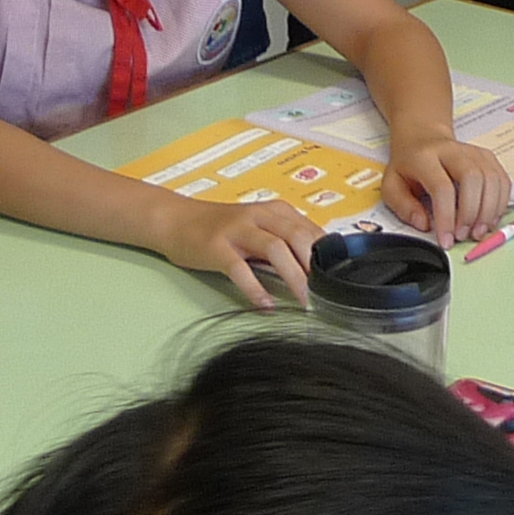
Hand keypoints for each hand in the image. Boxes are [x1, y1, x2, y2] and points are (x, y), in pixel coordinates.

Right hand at [153, 198, 321, 309]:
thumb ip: (284, 239)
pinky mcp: (216, 247)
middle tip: (327, 293)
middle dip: (315, 267)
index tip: (337, 279)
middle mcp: (258, 215)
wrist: (176, 220)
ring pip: (274, 249)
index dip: (326, 255)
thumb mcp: (258, 225)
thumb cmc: (221, 227)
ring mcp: (236, 230)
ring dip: (293, 277)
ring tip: (305, 301)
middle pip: (296, 237)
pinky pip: (239, 269)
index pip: (310, 230)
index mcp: (273, 210)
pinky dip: (255, 288)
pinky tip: (266, 304)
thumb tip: (317, 264)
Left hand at [383, 134, 511, 245]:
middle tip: (464, 236)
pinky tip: (490, 218)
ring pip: (491, 178)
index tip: (446, 240)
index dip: (447, 217)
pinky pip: (501, 179)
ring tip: (478, 231)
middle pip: (472, 178)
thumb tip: (424, 224)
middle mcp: (452, 151)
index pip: (442, 187)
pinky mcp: (487, 156)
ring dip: (489, 210)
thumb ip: (403, 207)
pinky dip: (500, 202)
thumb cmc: (408, 163)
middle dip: (471, 213)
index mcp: (424, 157)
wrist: (422, 136)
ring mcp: (472, 152)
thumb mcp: (391, 185)